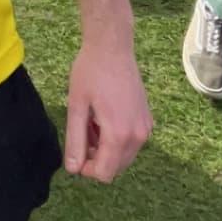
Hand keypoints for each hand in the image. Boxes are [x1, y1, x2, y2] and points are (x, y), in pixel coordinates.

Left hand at [64, 40, 152, 181]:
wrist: (112, 47)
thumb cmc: (91, 72)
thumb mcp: (76, 106)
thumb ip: (75, 140)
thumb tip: (73, 169)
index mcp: (119, 134)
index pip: (105, 173)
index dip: (86, 169)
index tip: (76, 150)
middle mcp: (138, 135)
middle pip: (116, 167)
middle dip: (96, 158)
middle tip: (82, 131)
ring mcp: (146, 128)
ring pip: (123, 156)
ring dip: (106, 149)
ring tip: (92, 122)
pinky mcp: (148, 120)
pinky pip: (131, 143)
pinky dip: (117, 139)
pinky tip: (104, 118)